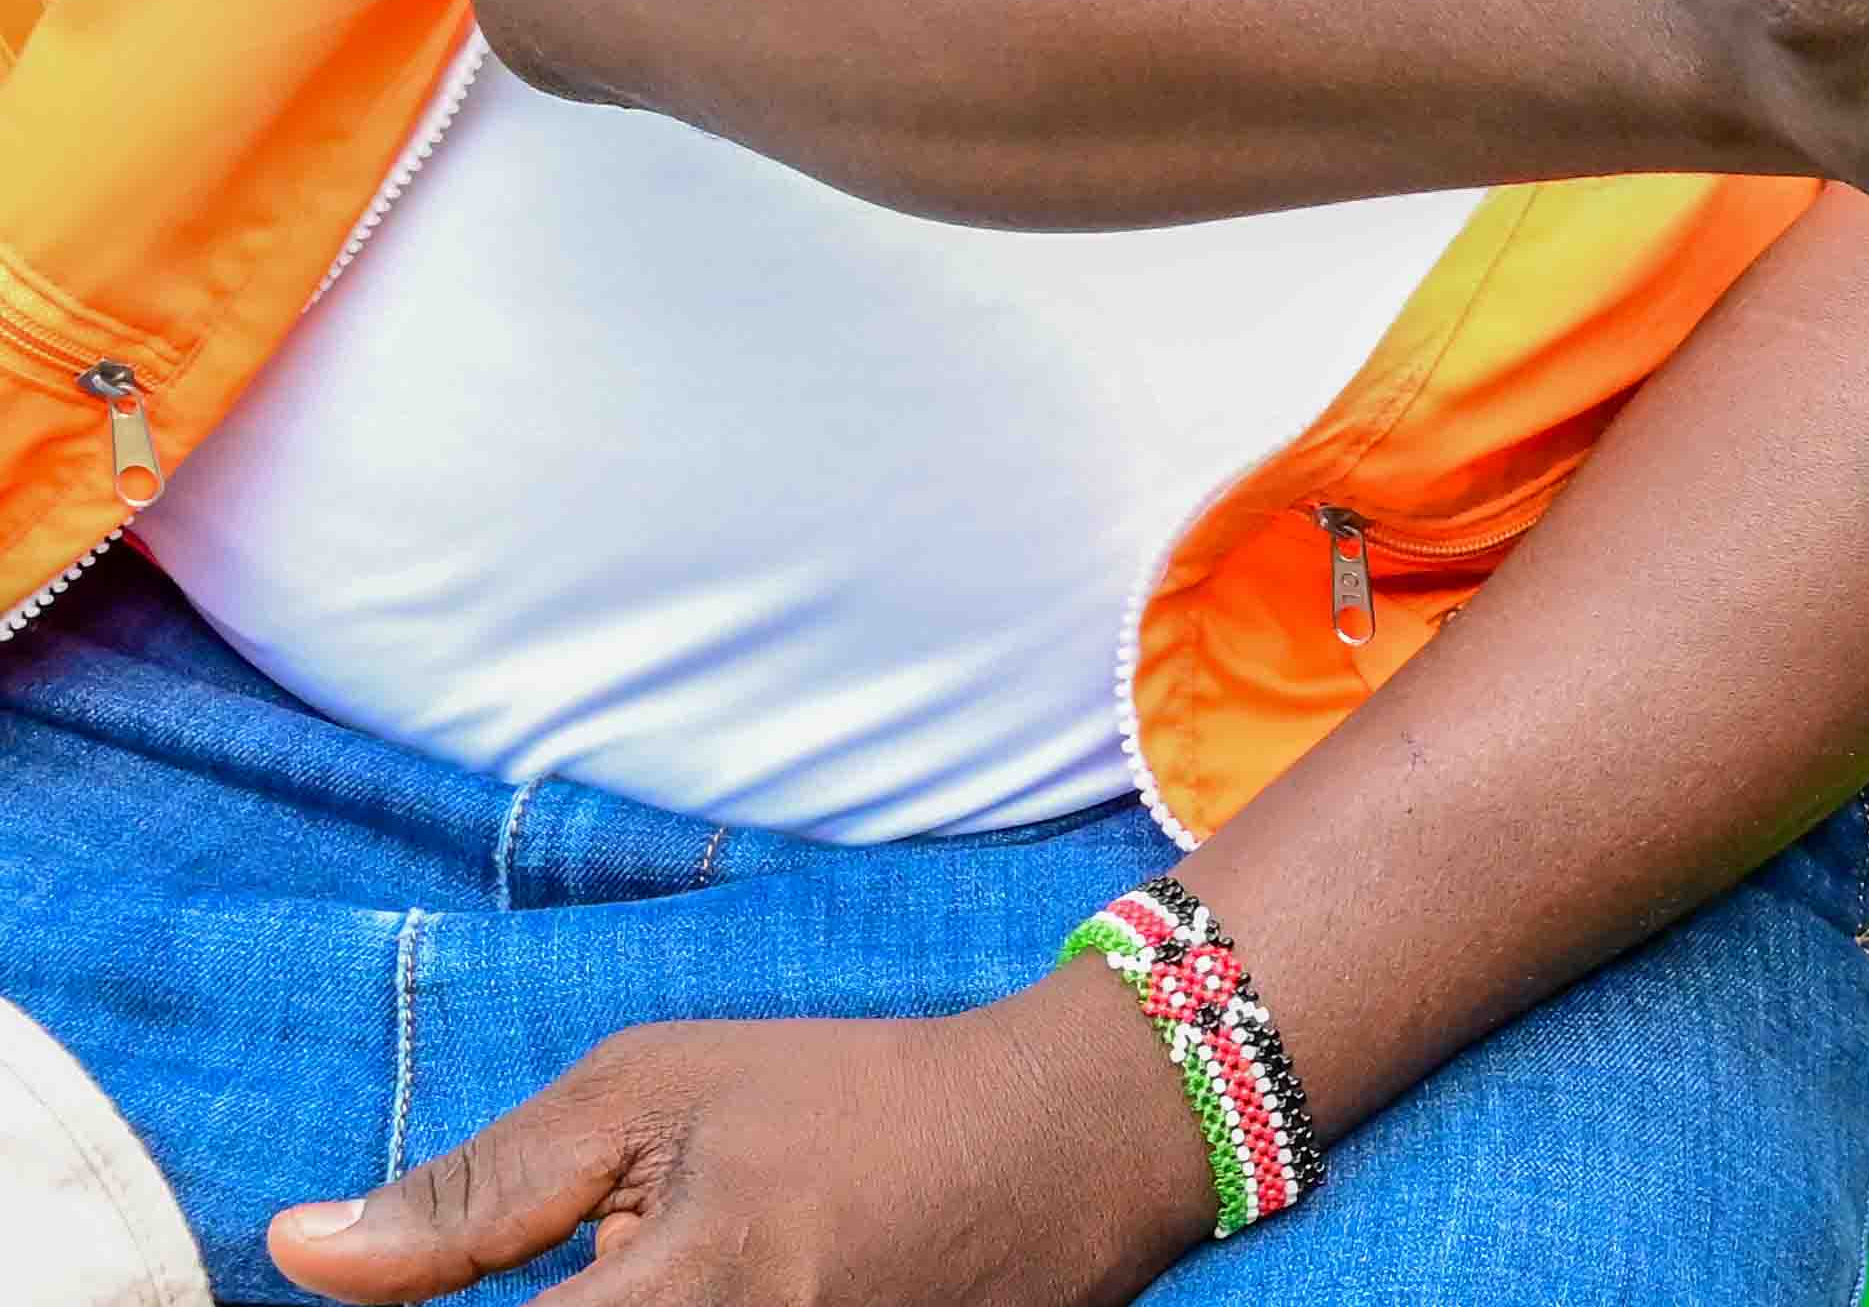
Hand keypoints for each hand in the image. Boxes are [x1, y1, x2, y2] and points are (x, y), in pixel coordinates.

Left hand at [267, 968, 1207, 1304]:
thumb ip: (475, 1189)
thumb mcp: (654, 1090)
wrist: (1064, 1149)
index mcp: (680, 1301)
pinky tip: (671, 1292)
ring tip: (639, 1267)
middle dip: (537, 1305)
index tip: (395, 1295)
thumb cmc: (847, 1100)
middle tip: (578, 1262)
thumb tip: (298, 1249)